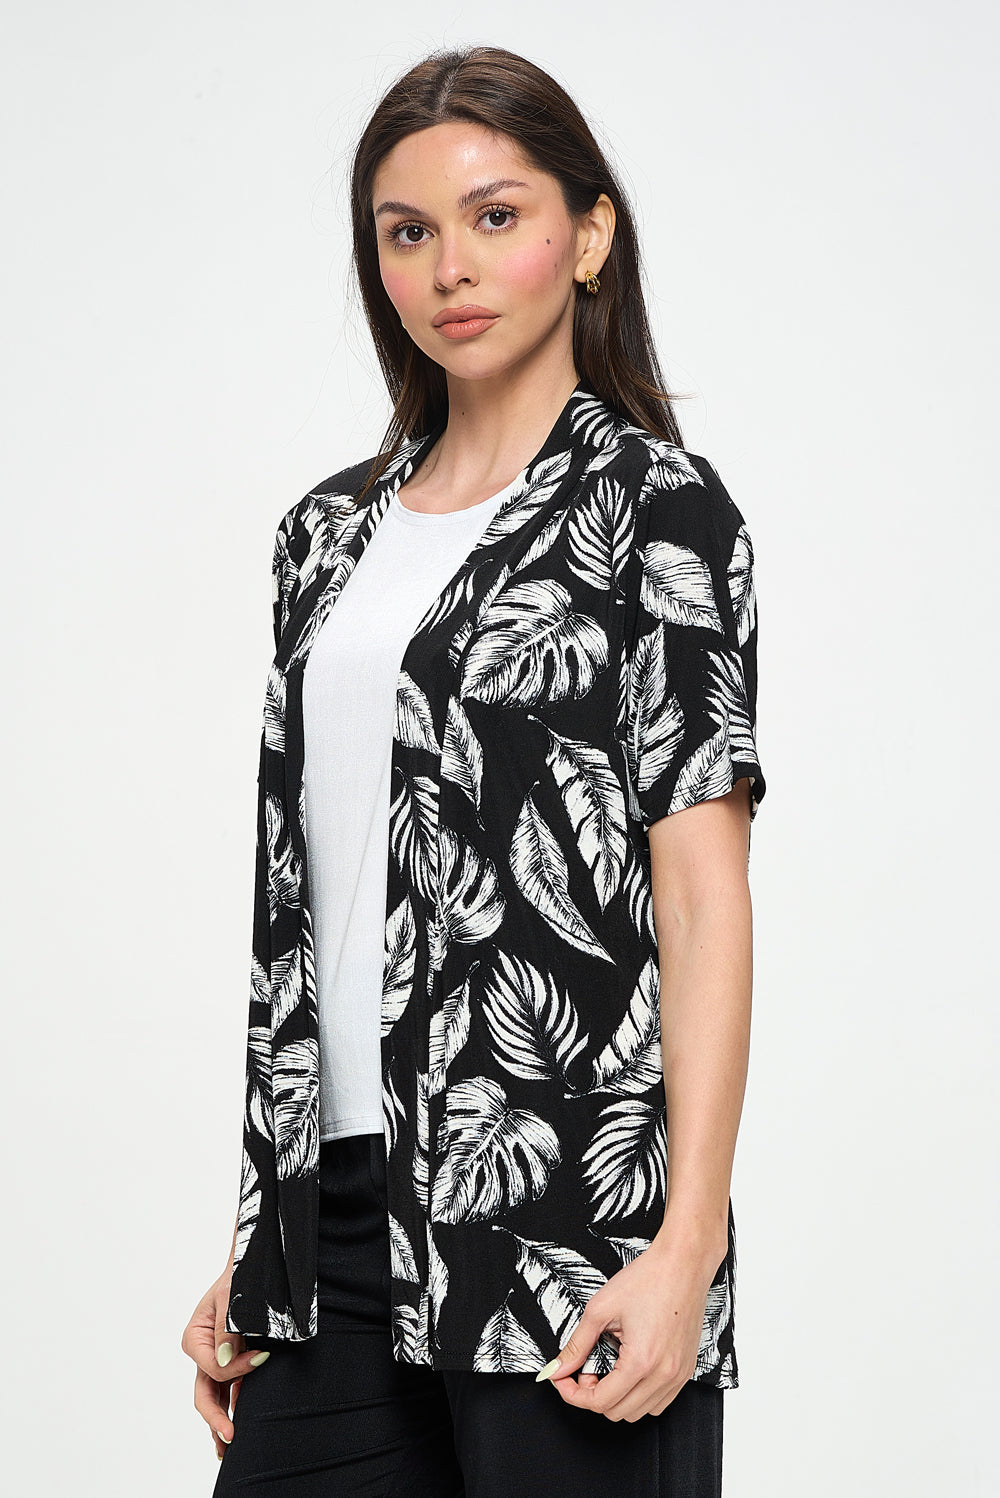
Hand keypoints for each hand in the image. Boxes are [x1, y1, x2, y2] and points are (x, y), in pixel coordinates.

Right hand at [180, 1260, 270, 1459]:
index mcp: (194, 1338)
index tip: (261, 1358)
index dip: (236, 1369)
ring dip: (220, 1420)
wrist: (253, 1265)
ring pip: (214, 1396)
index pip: (212, 1369)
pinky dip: (232, 1405)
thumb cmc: (240, 1277)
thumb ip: (226, 1330)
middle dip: (216, 1418)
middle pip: (204, 1392)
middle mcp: (201, 1351)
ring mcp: (214, 1357)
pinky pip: (228, 1388)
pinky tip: (238, 1425)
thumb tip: (224, 1360)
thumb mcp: (231, 1298)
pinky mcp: (229, 1359)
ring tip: (227, 1447)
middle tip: (231, 1438)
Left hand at [537, 1232, 723, 1421]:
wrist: (683, 1264)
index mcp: (640, 1362)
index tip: (562, 1380)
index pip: (599, 1402)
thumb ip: (577, 1344)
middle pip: (617, 1412)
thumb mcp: (600, 1309)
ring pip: (639, 1412)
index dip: (573, 1394)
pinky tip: (630, 1370)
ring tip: (609, 1367)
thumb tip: (558, 1368)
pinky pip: (659, 1402)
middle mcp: (663, 1375)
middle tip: (586, 1367)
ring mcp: (678, 1375)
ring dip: (617, 1397)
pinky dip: (639, 1395)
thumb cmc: (648, 1279)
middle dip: (593, 1394)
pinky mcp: (686, 1370)